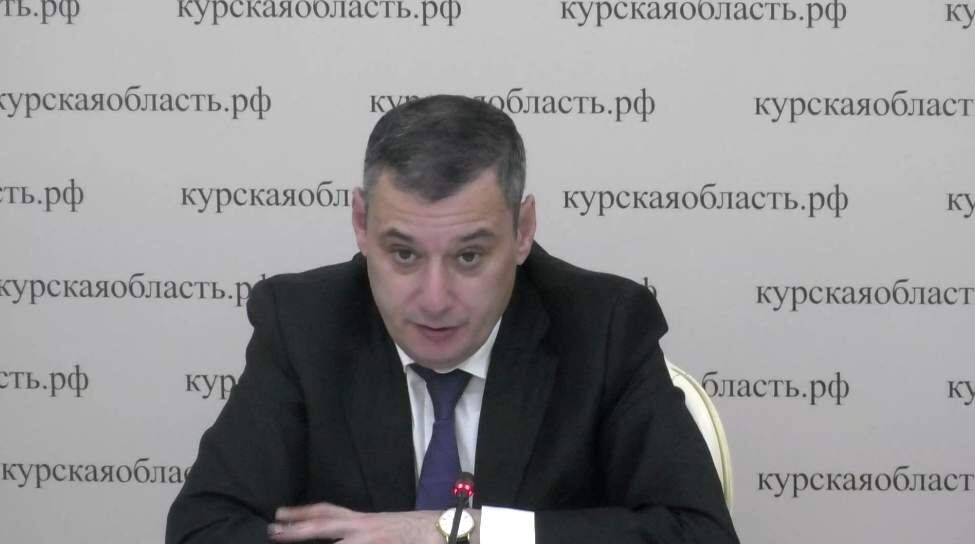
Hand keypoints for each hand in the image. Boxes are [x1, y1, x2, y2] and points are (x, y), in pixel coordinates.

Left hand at [267, 502, 443, 543]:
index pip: (330, 512)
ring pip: (336, 540)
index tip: (282, 515)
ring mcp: (373, 537)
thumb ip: (366, 532)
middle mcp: (366, 526)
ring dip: (312, 535)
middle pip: (325, 522)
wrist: (447, 530)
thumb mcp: (386, 529)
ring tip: (287, 537)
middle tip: (273, 529)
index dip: (304, 513)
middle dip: (298, 527)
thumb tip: (346, 537)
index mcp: (366, 520)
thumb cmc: (420, 532)